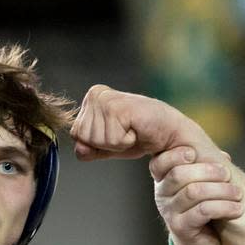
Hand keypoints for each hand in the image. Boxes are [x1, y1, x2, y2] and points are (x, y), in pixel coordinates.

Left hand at [71, 85, 214, 160]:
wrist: (168, 133)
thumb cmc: (139, 136)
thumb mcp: (107, 147)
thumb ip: (88, 149)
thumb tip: (80, 149)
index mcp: (91, 99)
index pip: (76, 135)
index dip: (97, 143)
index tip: (117, 133)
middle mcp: (96, 94)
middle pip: (82, 137)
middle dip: (106, 143)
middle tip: (126, 132)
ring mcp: (106, 99)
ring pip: (95, 140)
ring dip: (116, 143)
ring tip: (131, 130)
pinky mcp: (118, 107)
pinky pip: (111, 140)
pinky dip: (125, 142)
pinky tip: (136, 129)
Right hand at [150, 145, 242, 244]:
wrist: (202, 242)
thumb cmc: (204, 207)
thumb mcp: (204, 183)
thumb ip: (207, 167)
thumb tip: (222, 156)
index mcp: (164, 180)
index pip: (159, 163)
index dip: (175, 155)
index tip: (194, 153)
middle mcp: (162, 195)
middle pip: (179, 174)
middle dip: (208, 171)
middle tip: (227, 174)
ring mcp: (169, 212)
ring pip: (194, 192)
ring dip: (221, 190)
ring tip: (238, 194)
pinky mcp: (180, 228)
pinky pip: (203, 211)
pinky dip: (224, 207)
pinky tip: (237, 209)